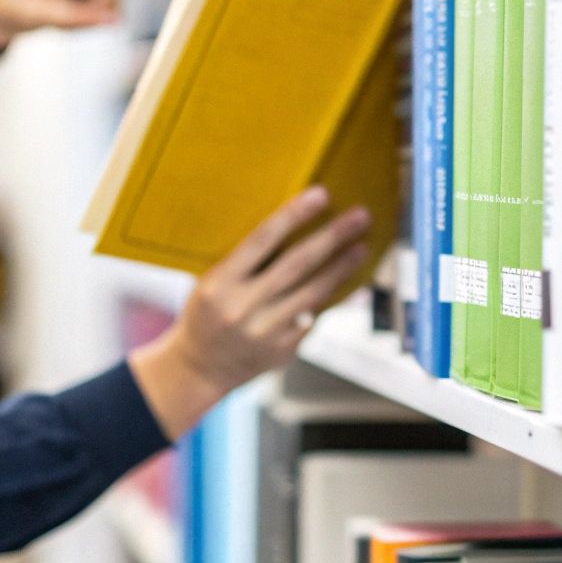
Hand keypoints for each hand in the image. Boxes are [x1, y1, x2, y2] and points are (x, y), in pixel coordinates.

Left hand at [0, 0, 153, 52]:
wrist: (0, 8)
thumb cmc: (14, 3)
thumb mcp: (39, 15)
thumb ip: (75, 19)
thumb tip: (114, 21)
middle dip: (98, 9)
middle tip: (66, 19)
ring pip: (112, 5)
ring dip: (91, 17)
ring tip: (61, 17)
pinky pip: (104, 15)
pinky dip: (88, 22)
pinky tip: (66, 17)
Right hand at [128, 186, 372, 438]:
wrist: (200, 368)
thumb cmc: (208, 313)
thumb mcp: (211, 282)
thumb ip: (246, 263)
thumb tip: (294, 229)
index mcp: (219, 283)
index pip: (262, 240)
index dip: (293, 215)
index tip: (321, 194)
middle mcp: (242, 307)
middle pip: (297, 264)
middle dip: (333, 237)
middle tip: (360, 216)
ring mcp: (265, 332)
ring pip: (314, 293)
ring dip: (342, 268)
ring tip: (361, 247)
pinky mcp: (283, 350)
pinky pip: (313, 317)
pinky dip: (329, 298)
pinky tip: (346, 282)